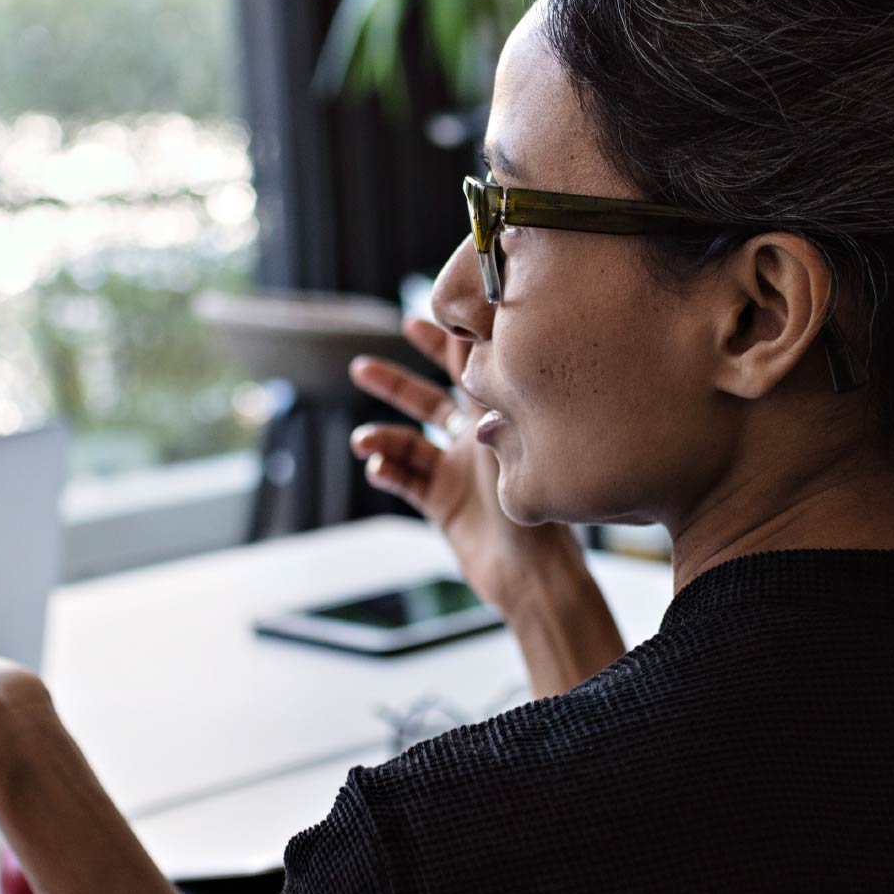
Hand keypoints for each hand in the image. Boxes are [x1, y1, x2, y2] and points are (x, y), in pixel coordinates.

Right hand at [349, 316, 581, 615]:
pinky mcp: (442, 502)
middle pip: (427, 401)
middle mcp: (474, 440)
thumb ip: (483, 392)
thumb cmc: (534, 508)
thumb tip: (467, 341)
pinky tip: (378, 468)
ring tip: (362, 439)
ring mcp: (456, 471)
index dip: (443, 341)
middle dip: (394, 384)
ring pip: (408, 442)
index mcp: (496, 418)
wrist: (532, 574)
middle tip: (359, 367)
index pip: (466, 369)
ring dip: (382, 437)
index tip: (416, 318)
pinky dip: (387, 470)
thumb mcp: (507, 440)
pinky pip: (405, 478)